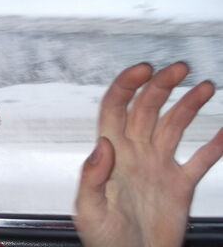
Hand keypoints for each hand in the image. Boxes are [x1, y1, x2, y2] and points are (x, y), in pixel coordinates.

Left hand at [74, 62, 222, 246]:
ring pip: (173, 125)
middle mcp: (135, 153)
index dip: (127, 85)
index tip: (144, 69)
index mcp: (111, 154)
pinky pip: (200, 159)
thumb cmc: (105, 241)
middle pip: (146, 109)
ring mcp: (158, 166)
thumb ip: (92, 177)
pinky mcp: (179, 184)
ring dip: (188, 104)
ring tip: (205, 86)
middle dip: (162, 85)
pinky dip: (215, 145)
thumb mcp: (89, 210)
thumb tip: (102, 144)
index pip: (115, 108)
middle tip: (180, 68)